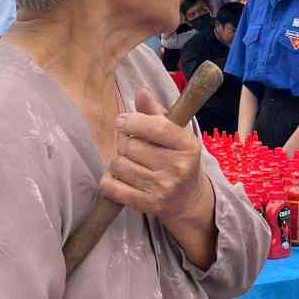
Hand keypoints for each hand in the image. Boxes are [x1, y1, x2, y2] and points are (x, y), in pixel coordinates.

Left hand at [100, 89, 207, 220]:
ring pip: (119, 165)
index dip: (132, 121)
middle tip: (131, 147)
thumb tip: (140, 93)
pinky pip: (112, 187)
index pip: (156, 126)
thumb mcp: (177, 136)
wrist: (190, 201)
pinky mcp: (148, 205)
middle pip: (130, 145)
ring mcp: (163, 188)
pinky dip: (108, 180)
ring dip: (118, 162)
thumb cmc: (179, 161)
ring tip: (130, 163)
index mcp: (187, 145)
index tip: (122, 121)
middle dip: (124, 143)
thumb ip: (157, 113)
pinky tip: (118, 178)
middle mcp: (178, 167)